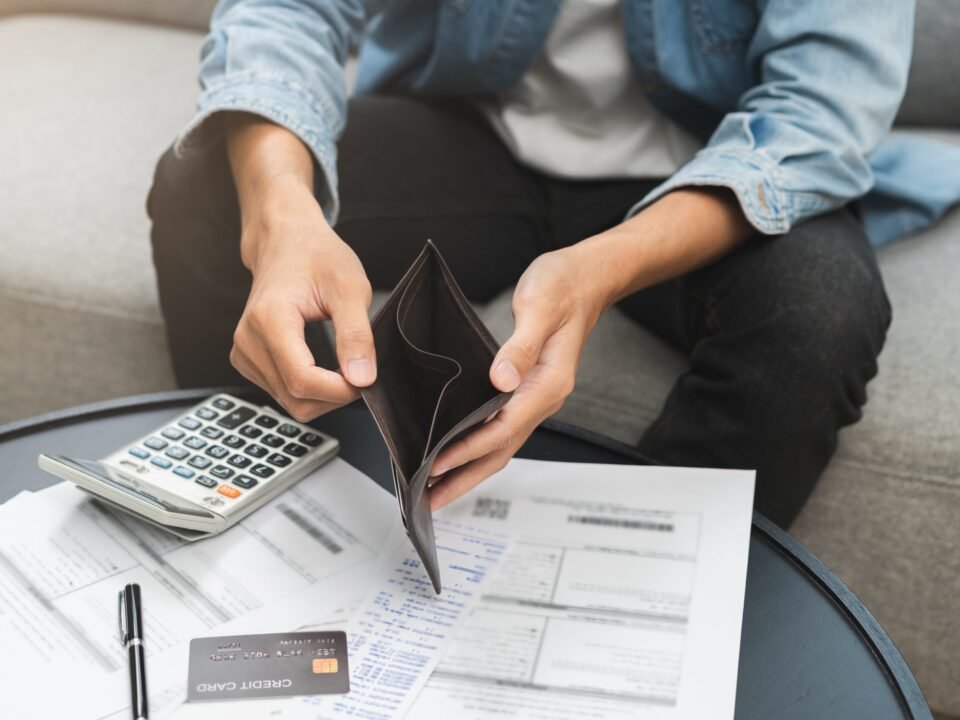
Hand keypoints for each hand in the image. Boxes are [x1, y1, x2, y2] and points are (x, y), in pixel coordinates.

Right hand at [230, 179, 376, 420]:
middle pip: (296, 399)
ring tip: (341, 362)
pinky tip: (322, 365)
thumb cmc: (316, 257)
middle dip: (334, 396)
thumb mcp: (350, 288)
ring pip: (290, 403)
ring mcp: (243, 352)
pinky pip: (282, 393)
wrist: (285, 243)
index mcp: (269, 319)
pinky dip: (309, 390)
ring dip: (323, 395)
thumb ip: (357, 335)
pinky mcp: (247, 361)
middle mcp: (247, 340)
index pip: (302, 381)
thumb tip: (362, 379)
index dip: (339, 390)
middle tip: (359, 369)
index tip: (365, 379)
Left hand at [428, 246, 608, 509]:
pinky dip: (477, 446)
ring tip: (435, 487)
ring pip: (500, 445)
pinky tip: (457, 451)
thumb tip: (501, 379)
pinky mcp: (527, 391)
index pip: (503, 428)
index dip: (468, 448)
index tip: (437, 462)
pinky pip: (501, 428)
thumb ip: (520, 346)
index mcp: (548, 382)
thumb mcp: (539, 307)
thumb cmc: (563, 287)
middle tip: (428, 498)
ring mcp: (536, 397)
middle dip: (465, 477)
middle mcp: (544, 397)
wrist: (585, 279)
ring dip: (469, 469)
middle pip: (501, 450)